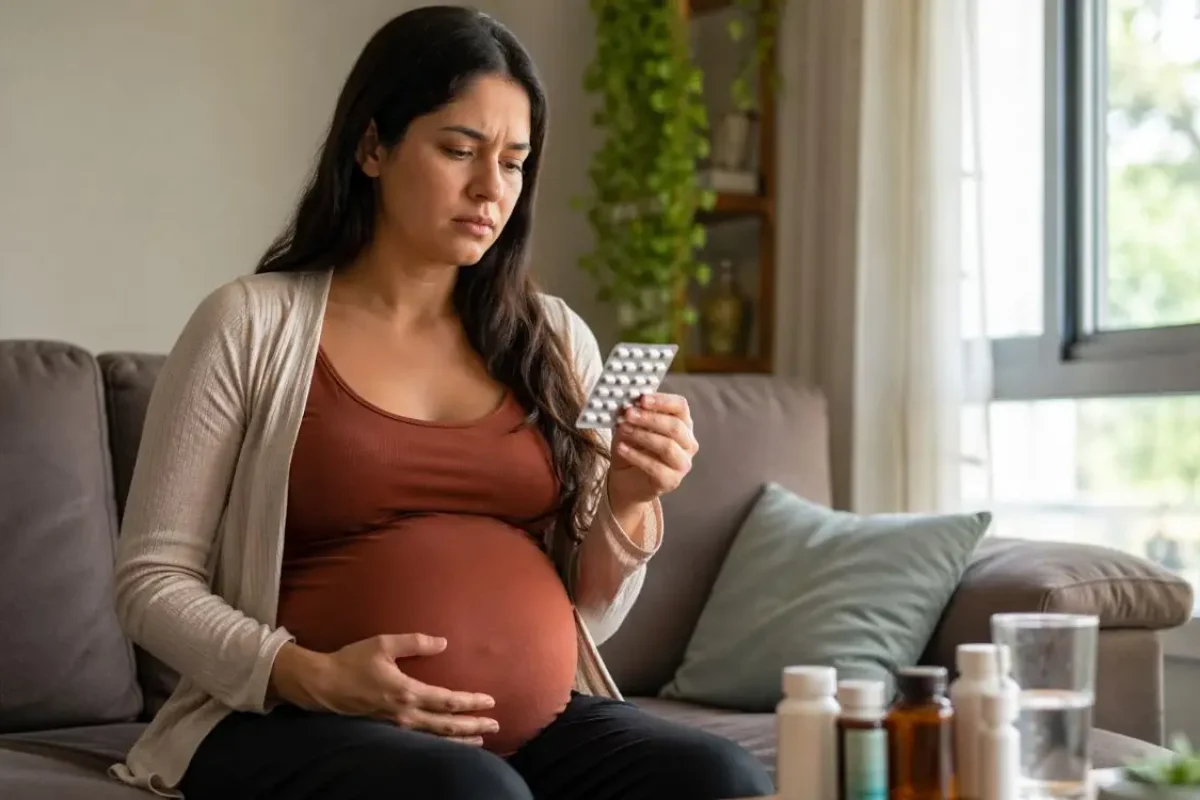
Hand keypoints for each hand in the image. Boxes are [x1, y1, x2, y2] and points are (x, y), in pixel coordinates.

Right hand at [272, 635, 497, 744]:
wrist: (322, 684)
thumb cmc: (352, 661)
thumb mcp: (383, 644)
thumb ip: (415, 642)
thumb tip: (443, 642)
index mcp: (407, 692)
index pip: (447, 700)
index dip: (471, 702)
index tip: (490, 701)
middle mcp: (405, 713)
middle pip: (446, 725)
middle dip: (473, 726)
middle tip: (495, 726)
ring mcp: (396, 725)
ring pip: (435, 738)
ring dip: (459, 739)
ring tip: (480, 740)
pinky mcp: (388, 729)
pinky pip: (421, 740)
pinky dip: (440, 743)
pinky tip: (449, 743)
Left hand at [607, 392, 698, 507]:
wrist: (627, 480)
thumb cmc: (633, 449)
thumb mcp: (631, 427)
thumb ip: (633, 416)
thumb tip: (628, 406)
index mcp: (682, 424)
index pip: (680, 407)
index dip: (662, 401)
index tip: (642, 399)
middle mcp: (687, 443)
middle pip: (675, 427)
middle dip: (650, 418)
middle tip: (629, 414)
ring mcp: (682, 463)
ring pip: (668, 446)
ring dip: (642, 435)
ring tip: (623, 430)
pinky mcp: (671, 481)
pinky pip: (656, 467)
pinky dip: (636, 456)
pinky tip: (621, 448)